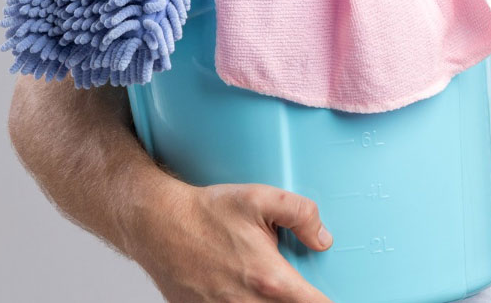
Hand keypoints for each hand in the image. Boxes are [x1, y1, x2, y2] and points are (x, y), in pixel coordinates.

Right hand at [130, 182, 334, 301]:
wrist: (158, 225)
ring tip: (270, 287)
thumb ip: (301, 214)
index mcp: (269, 280)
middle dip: (298, 301)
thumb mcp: (260, 198)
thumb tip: (322, 239)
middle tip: (298, 287)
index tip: (332, 296)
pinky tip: (244, 289)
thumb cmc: (206, 212)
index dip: (328, 302)